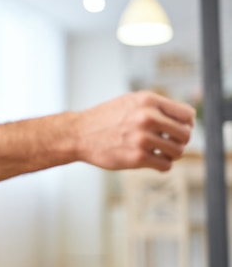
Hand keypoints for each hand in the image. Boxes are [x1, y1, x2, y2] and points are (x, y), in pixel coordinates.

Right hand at [74, 91, 194, 170]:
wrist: (78, 134)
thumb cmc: (104, 119)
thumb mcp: (130, 102)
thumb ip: (155, 107)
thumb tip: (186, 119)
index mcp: (148, 100)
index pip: (187, 114)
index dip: (186, 124)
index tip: (176, 130)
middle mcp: (147, 117)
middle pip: (186, 134)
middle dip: (179, 141)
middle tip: (167, 143)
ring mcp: (142, 138)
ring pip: (177, 151)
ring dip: (170, 154)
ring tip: (158, 152)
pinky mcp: (137, 158)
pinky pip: (165, 165)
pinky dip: (160, 165)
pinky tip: (150, 161)